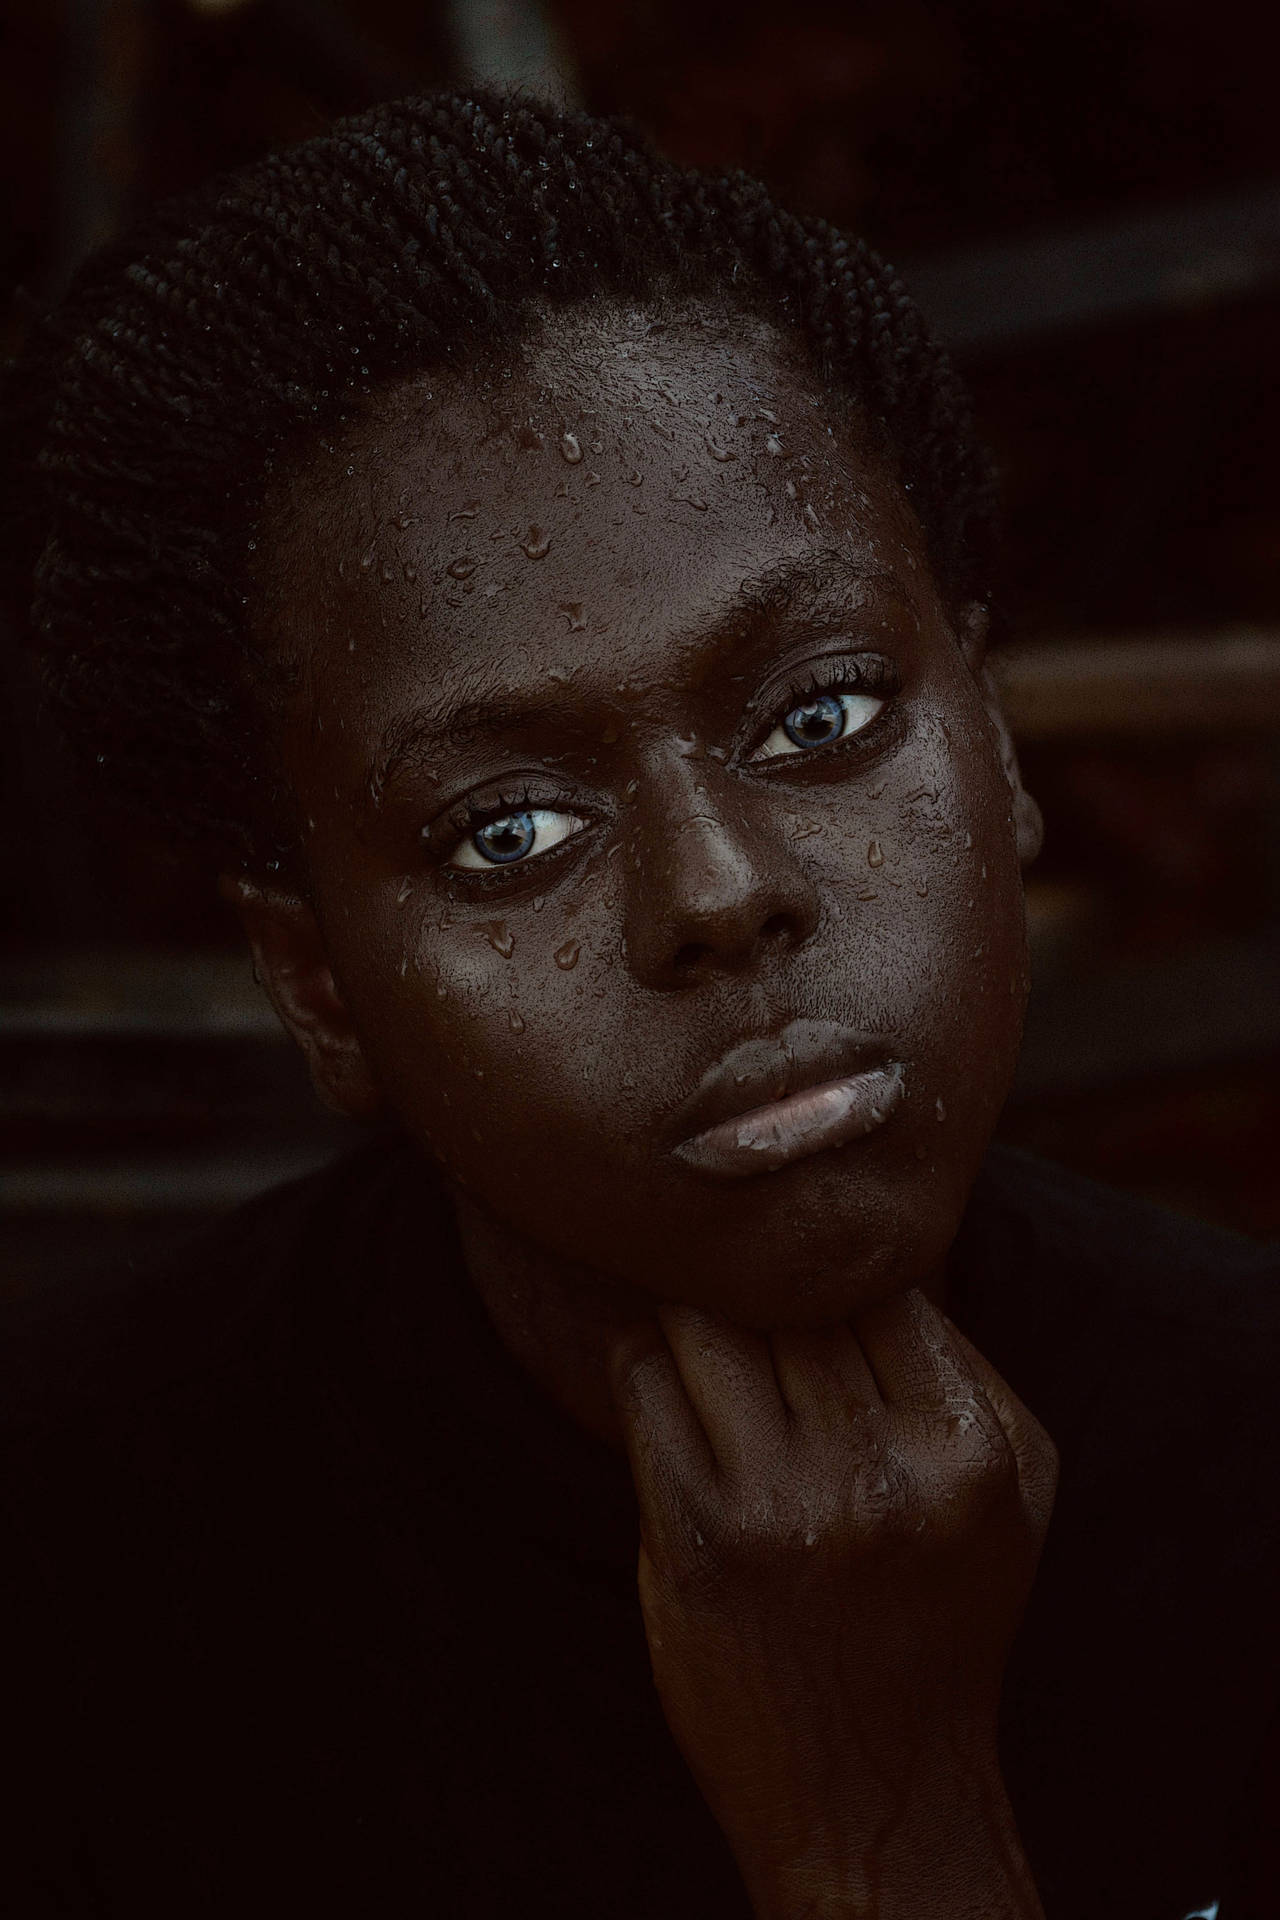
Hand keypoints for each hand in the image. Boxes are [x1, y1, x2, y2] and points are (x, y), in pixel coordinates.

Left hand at [605, 1288, 1056, 1917]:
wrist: (874, 1794)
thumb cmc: (942, 1616)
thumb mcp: (1007, 1493)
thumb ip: (963, 1364)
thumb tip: (868, 1247)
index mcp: (971, 1454)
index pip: (882, 1286)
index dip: (834, 1272)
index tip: (803, 1280)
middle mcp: (881, 1477)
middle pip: (789, 1298)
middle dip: (758, 1291)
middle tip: (736, 1292)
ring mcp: (783, 1509)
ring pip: (705, 1322)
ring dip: (694, 1318)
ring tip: (702, 1335)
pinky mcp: (693, 1538)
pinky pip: (643, 1382)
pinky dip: (646, 1364)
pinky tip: (667, 1385)